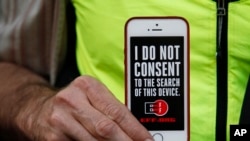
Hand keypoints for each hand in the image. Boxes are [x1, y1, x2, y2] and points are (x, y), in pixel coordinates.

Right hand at [18, 76, 152, 140]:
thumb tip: (135, 130)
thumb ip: (110, 109)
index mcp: (86, 86)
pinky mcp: (52, 138)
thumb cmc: (71, 102)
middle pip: (106, 128)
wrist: (36, 108)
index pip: (117, 110)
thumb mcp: (90, 96)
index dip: (135, 129)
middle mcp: (72, 101)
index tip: (147, 140)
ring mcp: (60, 120)